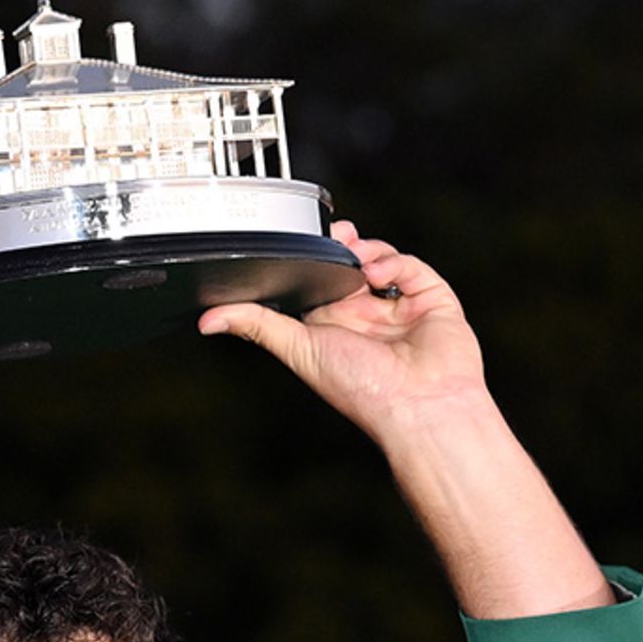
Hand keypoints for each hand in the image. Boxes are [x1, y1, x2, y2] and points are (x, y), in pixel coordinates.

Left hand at [198, 221, 486, 441]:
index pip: (321, 281)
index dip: (315, 258)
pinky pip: (413, 268)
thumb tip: (209, 320)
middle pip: (353, 263)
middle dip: (343, 244)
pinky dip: (395, 263)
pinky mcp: (433, 302)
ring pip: (384, 260)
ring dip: (369, 251)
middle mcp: (367, 316)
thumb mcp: (298, 349)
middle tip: (336, 234)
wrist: (419, 407)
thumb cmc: (362, 390)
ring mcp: (402, 309)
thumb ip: (257, 326)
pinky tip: (380, 275)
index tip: (310, 240)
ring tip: (358, 258)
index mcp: (335, 327)